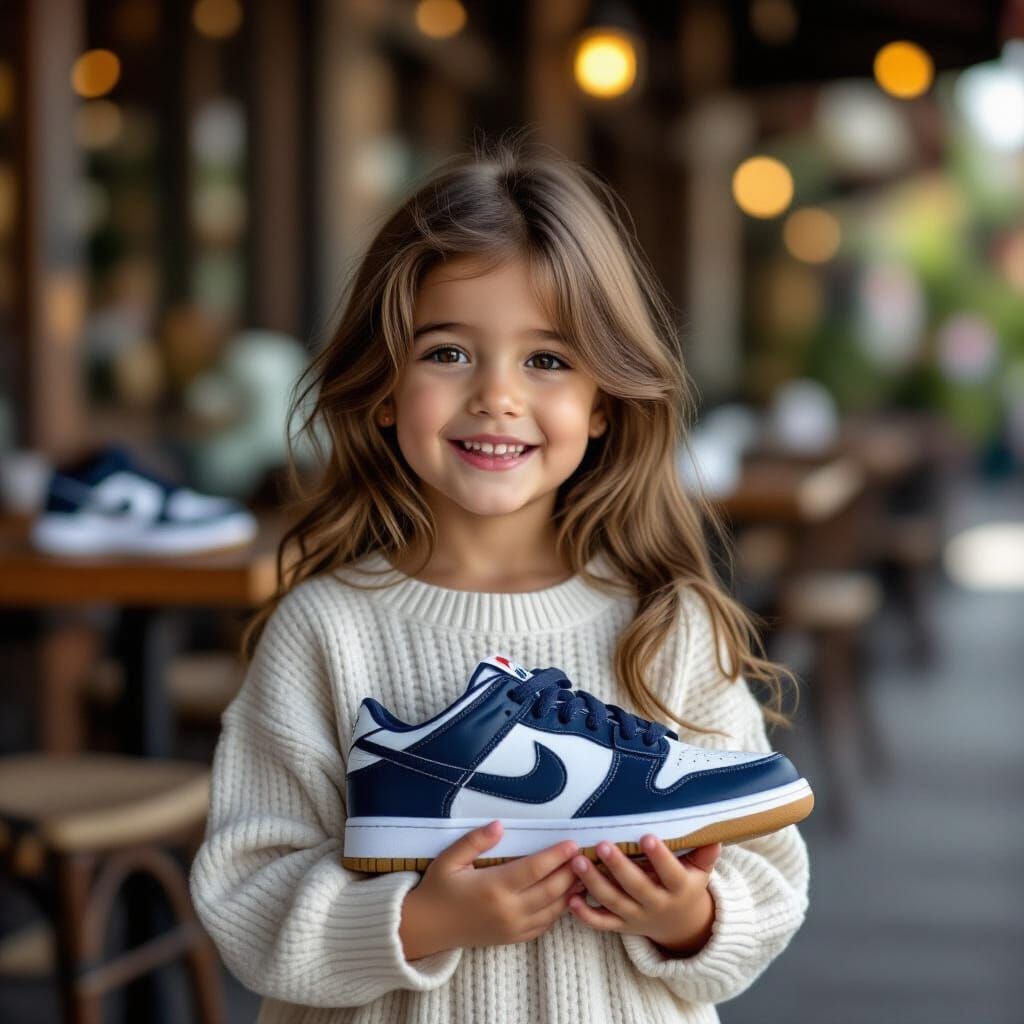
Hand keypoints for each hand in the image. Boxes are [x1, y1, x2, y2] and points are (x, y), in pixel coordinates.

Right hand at [399, 820, 585, 959]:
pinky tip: (565, 896)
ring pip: (553, 910)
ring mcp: (513, 928)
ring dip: (570, 891)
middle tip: (586, 856)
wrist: (427, 928)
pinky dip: (559, 910)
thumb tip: (499, 825)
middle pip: (551, 890)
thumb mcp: (450, 859)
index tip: (572, 843)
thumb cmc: (438, 889)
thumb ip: (475, 841)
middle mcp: (509, 910)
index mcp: (494, 888)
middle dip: (571, 872)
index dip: (556, 856)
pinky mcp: (513, 939)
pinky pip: (544, 925)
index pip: (535, 869)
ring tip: (583, 874)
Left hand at [567, 836, 721, 954]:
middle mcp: (656, 905)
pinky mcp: (621, 925)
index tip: (647, 837)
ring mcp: (636, 917)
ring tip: (578, 862)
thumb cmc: (688, 887)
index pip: (671, 873)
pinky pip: (602, 923)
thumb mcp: (700, 872)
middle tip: (602, 845)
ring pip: (614, 903)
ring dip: (594, 884)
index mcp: (679, 889)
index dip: (660, 858)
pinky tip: (570, 900)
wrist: (682, 927)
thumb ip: (705, 854)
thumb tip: (715, 835)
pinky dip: (585, 915)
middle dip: (618, 867)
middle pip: (636, 888)